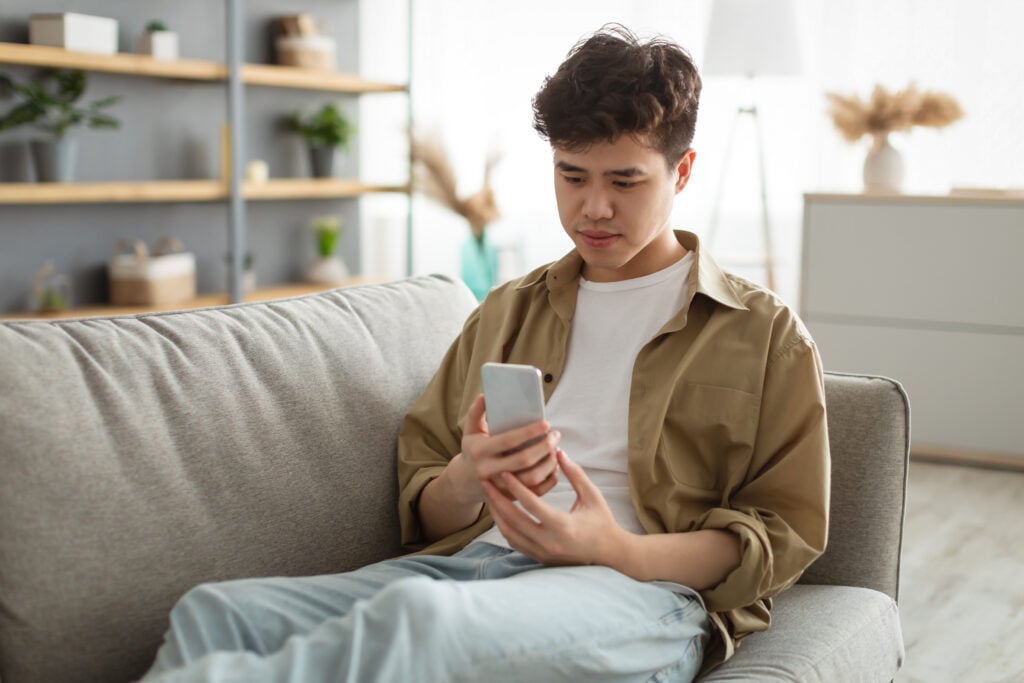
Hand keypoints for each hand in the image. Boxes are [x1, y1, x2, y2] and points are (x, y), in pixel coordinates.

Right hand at [448, 394, 559, 505]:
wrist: (465, 481)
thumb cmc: (472, 450)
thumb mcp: (470, 431)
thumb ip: (476, 412)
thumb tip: (485, 395)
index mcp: (479, 452)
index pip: (507, 441)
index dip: (528, 432)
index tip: (546, 423)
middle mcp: (488, 472)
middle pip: (523, 461)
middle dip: (544, 446)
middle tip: (555, 435)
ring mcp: (500, 488)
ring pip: (531, 479)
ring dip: (549, 463)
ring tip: (556, 448)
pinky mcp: (510, 498)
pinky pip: (535, 491)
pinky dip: (549, 479)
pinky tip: (554, 465)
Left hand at [481, 449, 629, 566]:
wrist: (610, 554)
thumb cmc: (602, 522)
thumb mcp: (592, 495)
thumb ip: (575, 474)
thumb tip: (558, 451)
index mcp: (563, 526)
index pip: (531, 504)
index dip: (515, 487)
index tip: (503, 472)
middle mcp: (549, 542)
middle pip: (513, 520)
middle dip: (497, 499)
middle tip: (485, 482)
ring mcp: (543, 553)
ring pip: (510, 533)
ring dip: (497, 514)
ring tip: (489, 495)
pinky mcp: (540, 558)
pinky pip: (515, 543)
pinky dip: (505, 527)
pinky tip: (501, 512)